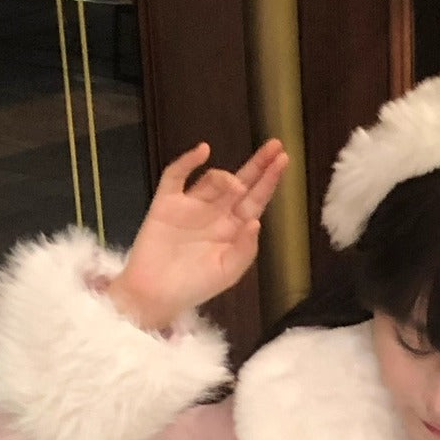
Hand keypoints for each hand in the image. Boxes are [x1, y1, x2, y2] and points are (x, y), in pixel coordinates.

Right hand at [106, 139, 288, 330]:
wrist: (155, 294)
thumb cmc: (194, 286)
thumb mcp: (227, 272)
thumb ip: (245, 249)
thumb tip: (256, 222)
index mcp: (233, 230)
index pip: (256, 200)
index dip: (269, 181)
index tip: (283, 160)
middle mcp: (215, 213)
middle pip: (240, 183)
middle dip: (257, 165)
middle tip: (275, 145)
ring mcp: (191, 205)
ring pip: (212, 180)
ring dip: (225, 177)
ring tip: (235, 186)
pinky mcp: (166, 202)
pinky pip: (176, 176)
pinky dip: (187, 162)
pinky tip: (202, 152)